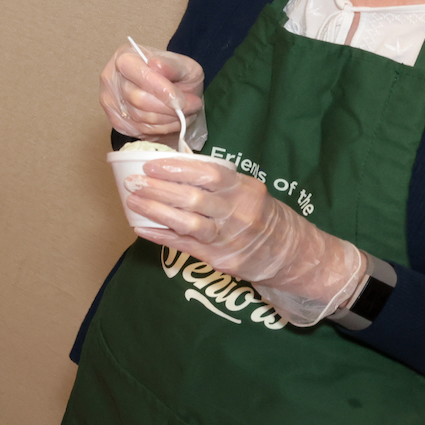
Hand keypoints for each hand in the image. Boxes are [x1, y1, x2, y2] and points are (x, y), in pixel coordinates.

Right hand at [101, 41, 206, 146]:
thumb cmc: (175, 75)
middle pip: (138, 99)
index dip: (160, 89)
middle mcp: (111, 78)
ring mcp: (111, 101)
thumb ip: (172, 65)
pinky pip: (140, 130)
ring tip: (185, 112)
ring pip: (141, 117)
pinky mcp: (116, 121)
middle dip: (169, 108)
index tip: (181, 100)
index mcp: (125, 57)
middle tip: (192, 106)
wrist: (170, 92)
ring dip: (168, 119)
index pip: (138, 74)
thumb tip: (157, 65)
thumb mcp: (183, 65)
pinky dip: (162, 128)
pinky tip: (171, 120)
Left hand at [124, 157, 367, 325]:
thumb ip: (218, 182)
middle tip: (133, 181)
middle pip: (194, 199)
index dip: (178, 169)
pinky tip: (141, 227)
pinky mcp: (221, 259)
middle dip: (160, 189)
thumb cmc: (261, 215)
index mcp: (244, 190)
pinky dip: (161, 237)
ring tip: (133, 201)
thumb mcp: (248, 191)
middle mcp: (238, 213)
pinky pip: (186, 246)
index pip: (209, 174)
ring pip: (188, 224)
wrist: (290, 254)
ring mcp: (229, 238)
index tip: (152, 165)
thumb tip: (175, 167)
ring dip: (156, 212)